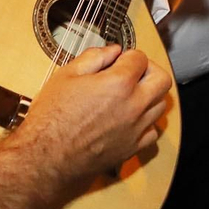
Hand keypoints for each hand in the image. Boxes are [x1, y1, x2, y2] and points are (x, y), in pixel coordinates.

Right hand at [15, 43, 172, 188]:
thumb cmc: (51, 118)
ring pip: (160, 105)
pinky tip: (130, 118)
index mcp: (119, 83)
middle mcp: (134, 105)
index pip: (140, 58)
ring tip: (130, 95)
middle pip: (162, 79)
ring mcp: (136, 129)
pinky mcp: (132, 148)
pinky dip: (146, 122)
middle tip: (133, 73)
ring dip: (149, 95)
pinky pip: (153, 131)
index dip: (128, 55)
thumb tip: (114, 50)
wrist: (45, 157)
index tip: (119, 60)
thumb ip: (94, 57)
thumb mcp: (66, 75)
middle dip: (149, 71)